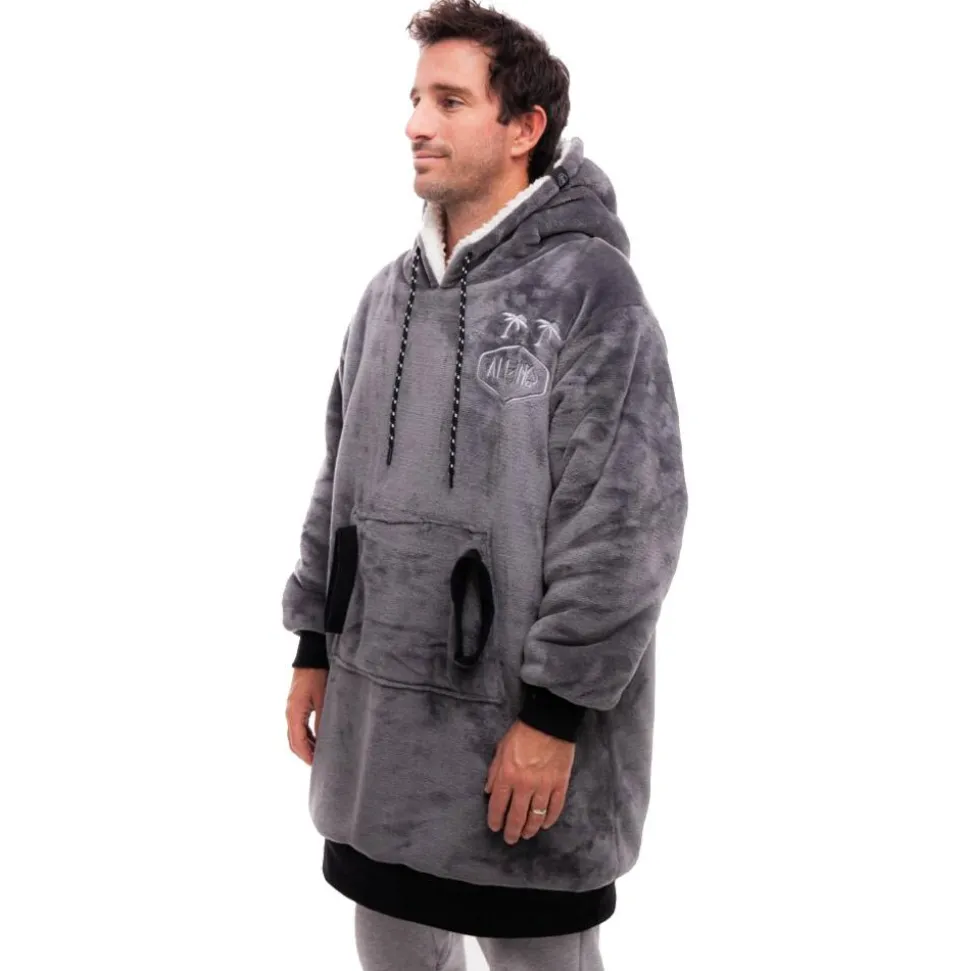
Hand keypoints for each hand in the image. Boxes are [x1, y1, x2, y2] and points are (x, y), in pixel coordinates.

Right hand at [286, 668, 328, 764]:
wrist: (310, 656)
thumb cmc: (317, 675)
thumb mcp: (323, 699)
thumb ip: (323, 720)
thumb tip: (326, 740)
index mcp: (294, 713)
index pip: (297, 742)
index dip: (306, 756)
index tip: (317, 766)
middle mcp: (290, 713)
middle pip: (294, 741)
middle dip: (305, 754)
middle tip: (319, 765)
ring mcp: (292, 709)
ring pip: (296, 735)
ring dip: (306, 746)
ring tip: (320, 755)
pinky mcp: (297, 705)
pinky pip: (299, 727)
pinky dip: (307, 737)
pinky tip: (318, 741)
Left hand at [484, 719, 575, 844]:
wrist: (549, 722)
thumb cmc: (522, 733)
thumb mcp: (501, 749)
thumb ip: (494, 772)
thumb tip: (488, 791)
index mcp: (507, 775)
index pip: (497, 805)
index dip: (495, 819)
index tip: (495, 827)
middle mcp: (524, 785)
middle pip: (517, 816)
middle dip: (512, 831)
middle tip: (510, 839)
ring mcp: (544, 786)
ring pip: (536, 816)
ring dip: (530, 828)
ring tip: (526, 834)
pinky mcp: (560, 784)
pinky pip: (555, 807)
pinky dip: (550, 819)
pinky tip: (545, 824)